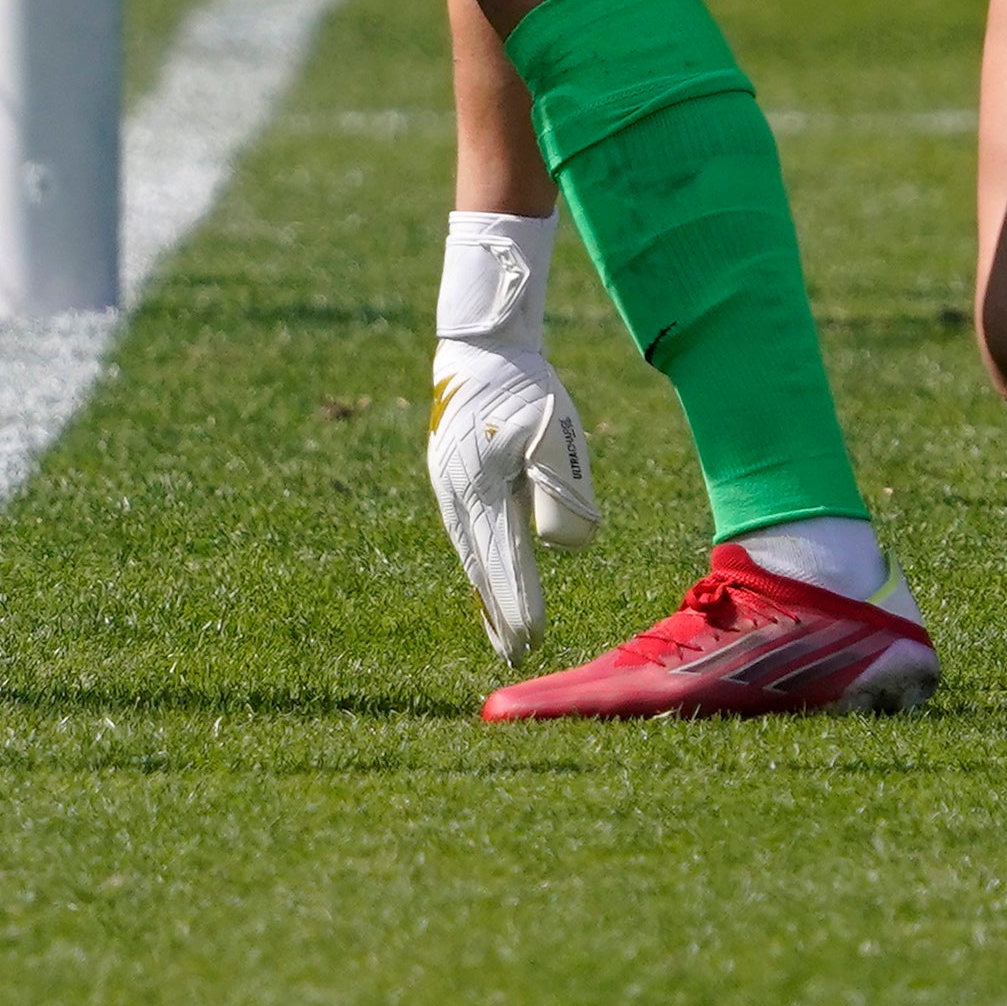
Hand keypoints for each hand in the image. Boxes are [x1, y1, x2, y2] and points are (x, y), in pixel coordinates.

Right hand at [424, 337, 601, 659]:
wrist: (483, 350)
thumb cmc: (526, 389)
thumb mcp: (554, 432)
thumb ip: (559, 490)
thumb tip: (557, 546)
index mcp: (480, 486)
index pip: (504, 559)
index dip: (519, 602)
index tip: (534, 640)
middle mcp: (455, 494)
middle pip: (481, 566)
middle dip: (502, 614)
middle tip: (520, 656)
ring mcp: (447, 487)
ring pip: (471, 554)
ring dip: (488, 596)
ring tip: (504, 637)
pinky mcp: (451, 479)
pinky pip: (467, 535)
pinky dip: (480, 567)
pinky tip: (489, 586)